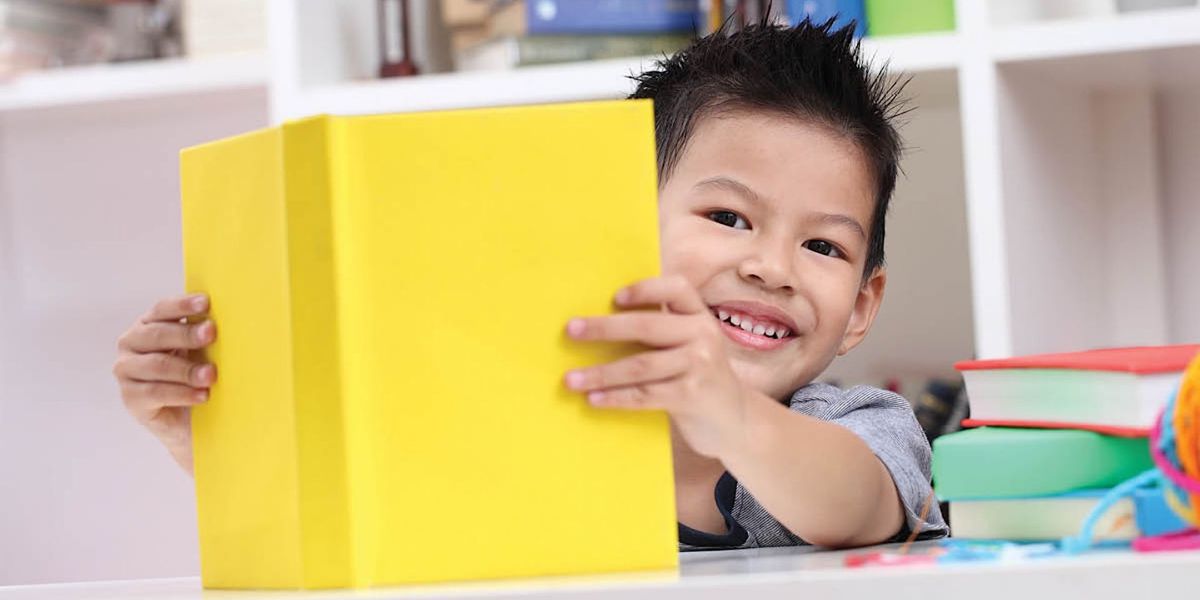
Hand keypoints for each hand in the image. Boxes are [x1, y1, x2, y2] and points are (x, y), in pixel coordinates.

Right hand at [113, 294, 215, 473]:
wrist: (191, 419)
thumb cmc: (197, 374)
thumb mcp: (202, 350)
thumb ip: (205, 334)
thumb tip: (234, 317)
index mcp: (149, 324)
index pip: (162, 310)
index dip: (183, 305)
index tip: (206, 302)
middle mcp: (132, 343)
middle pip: (157, 334)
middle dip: (187, 334)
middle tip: (211, 334)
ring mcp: (127, 370)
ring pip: (157, 365)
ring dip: (186, 369)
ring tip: (211, 374)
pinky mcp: (131, 398)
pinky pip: (155, 393)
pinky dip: (182, 393)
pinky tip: (203, 395)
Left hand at [564, 276, 750, 457]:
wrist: (737, 421)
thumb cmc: (698, 378)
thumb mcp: (691, 346)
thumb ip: (662, 330)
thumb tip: (597, 322)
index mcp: (699, 316)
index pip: (676, 288)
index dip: (645, 288)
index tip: (614, 297)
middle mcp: (704, 335)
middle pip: (647, 326)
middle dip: (604, 328)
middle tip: (570, 330)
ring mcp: (701, 366)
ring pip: (640, 365)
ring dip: (600, 373)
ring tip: (570, 379)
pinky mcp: (693, 396)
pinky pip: (645, 394)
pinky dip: (616, 397)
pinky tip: (593, 399)